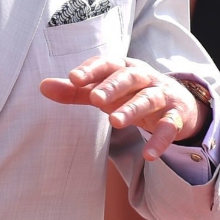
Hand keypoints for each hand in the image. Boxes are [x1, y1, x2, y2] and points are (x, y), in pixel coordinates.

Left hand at [39, 56, 209, 160]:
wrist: (177, 102)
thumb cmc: (129, 93)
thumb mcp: (103, 90)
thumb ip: (75, 90)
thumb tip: (42, 86)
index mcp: (123, 67)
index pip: (106, 64)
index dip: (90, 70)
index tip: (73, 78)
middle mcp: (144, 77)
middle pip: (128, 77)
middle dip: (112, 87)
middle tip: (95, 99)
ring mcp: (162, 95)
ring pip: (148, 99)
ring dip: (132, 109)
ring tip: (114, 122)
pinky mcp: (175, 116)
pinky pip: (169, 127)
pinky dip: (160, 140)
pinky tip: (149, 155)